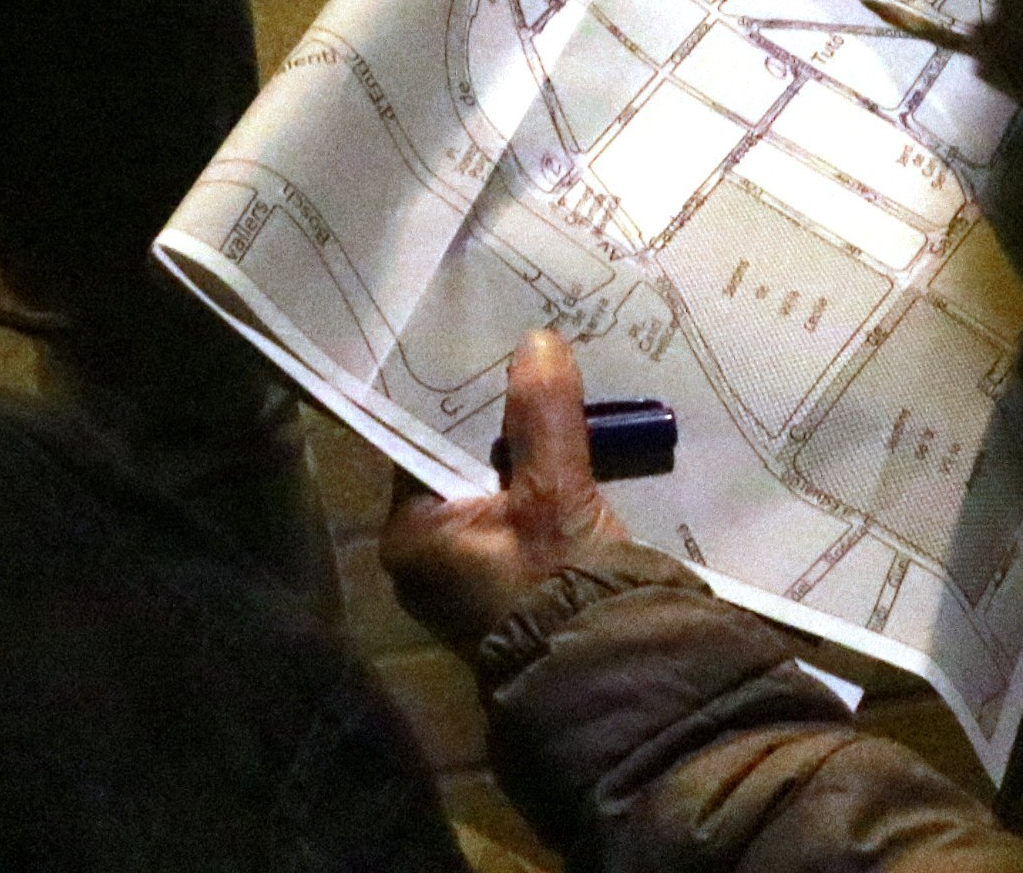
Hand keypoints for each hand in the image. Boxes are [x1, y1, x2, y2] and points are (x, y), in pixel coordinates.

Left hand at [379, 329, 636, 656]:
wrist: (612, 679)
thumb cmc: (560, 588)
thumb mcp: (554, 493)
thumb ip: (543, 417)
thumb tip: (537, 343)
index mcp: (410, 536)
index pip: (419, 442)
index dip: (456, 394)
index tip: (486, 344)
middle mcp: (430, 558)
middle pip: (463, 462)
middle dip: (502, 419)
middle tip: (530, 356)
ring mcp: (473, 574)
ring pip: (500, 487)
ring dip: (531, 451)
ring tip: (559, 387)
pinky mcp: (516, 585)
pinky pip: (526, 513)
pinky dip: (549, 483)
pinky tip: (579, 442)